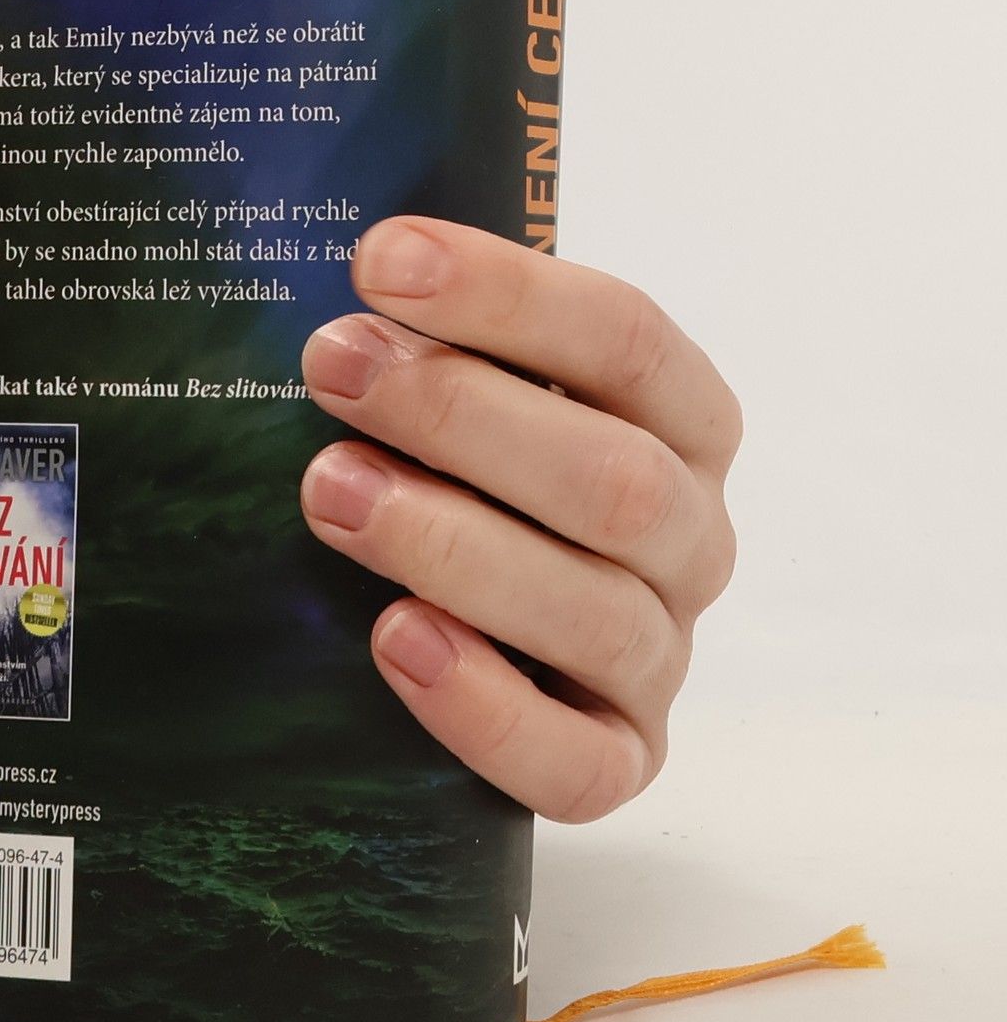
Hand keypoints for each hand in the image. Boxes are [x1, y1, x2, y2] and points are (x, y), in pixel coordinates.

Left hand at [299, 217, 741, 821]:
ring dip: (452, 544)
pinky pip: (576, 761)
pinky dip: (484, 705)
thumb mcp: (477, 388)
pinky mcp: (617, 758)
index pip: (625, 337)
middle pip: (612, 476)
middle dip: (458, 413)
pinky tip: (396, 640)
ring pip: (593, 609)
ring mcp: (661, 655)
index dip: (504, 295)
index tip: (379, 260)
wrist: (489, 637)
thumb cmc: (472, 475)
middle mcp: (691, 536)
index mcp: (680, 420)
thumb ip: (439, 336)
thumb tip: (346, 271)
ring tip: (331, 492)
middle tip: (332, 367)